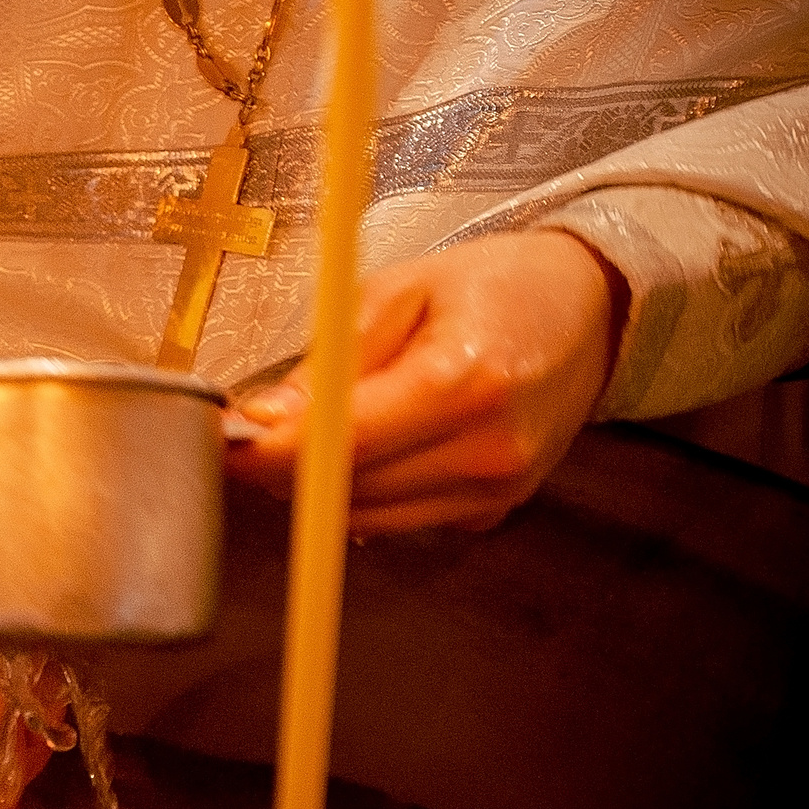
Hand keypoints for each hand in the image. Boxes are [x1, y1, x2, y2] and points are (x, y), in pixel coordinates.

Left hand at [226, 230, 626, 535]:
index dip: (269, 454)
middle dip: (287, 466)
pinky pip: (397, 521)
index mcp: (466, 382)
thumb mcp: (399, 289)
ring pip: (364, 517)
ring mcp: (496, 491)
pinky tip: (377, 446)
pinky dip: (366, 493)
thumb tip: (263, 419)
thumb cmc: (489, 287)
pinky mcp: (492, 514)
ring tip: (315, 428)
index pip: (343, 444)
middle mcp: (488, 451)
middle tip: (252, 428)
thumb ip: (332, 359)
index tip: (220, 444)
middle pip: (348, 490)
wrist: (589, 312)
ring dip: (322, 485)